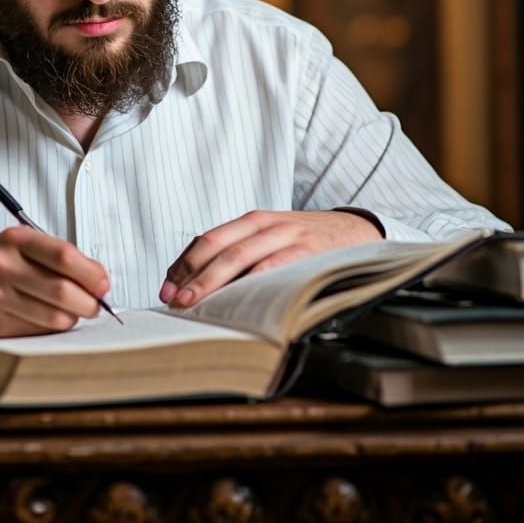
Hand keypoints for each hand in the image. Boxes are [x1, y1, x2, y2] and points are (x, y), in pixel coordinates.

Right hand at [0, 226, 111, 336]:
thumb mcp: (23, 248)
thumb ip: (60, 258)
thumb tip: (100, 281)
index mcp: (16, 239)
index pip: (64, 256)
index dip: (91, 273)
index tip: (104, 285)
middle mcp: (4, 265)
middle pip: (63, 290)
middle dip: (89, 302)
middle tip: (94, 305)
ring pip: (56, 317)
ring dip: (73, 318)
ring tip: (71, 312)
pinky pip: (41, 332)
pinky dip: (53, 329)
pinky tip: (47, 319)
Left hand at [159, 209, 382, 307]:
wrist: (357, 230)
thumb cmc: (308, 241)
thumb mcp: (273, 238)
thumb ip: (245, 254)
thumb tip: (204, 287)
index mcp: (253, 220)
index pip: (208, 239)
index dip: (184, 262)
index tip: (167, 285)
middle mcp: (265, 224)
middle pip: (218, 247)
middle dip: (191, 274)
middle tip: (173, 297)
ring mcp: (286, 236)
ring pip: (240, 257)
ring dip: (212, 282)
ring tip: (193, 301)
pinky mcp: (306, 252)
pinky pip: (273, 267)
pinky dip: (252, 284)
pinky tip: (237, 300)